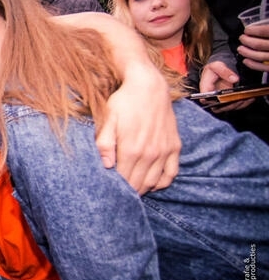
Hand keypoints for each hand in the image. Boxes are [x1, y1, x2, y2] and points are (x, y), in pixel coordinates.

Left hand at [95, 64, 180, 193]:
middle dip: (127, 191)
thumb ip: (104, 144)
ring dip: (142, 189)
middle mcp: (150, 154)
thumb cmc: (124, 101)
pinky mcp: (174, 147)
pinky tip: (152, 183)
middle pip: (137, 184)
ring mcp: (164, 151)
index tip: (107, 190)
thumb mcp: (108, 119)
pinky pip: (171, 174)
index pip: (122, 180)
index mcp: (131, 149)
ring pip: (153, 182)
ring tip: (131, 189)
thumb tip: (106, 166)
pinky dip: (162, 183)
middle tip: (117, 194)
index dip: (115, 188)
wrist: (149, 86)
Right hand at [199, 61, 253, 112]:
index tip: (222, 99)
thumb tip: (234, 79)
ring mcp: (218, 100)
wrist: (219, 69)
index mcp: (205, 88)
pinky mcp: (226, 102)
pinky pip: (233, 106)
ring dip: (236, 105)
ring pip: (226, 108)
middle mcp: (210, 97)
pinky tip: (249, 99)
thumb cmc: (215, 68)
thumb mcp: (217, 66)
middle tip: (239, 99)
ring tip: (246, 99)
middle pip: (216, 107)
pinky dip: (242, 104)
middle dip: (229, 104)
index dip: (212, 101)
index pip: (204, 98)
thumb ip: (225, 71)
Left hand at [238, 23, 268, 71]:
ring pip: (259, 56)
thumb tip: (263, 21)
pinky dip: (252, 65)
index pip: (264, 31)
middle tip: (242, 38)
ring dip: (246, 52)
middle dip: (247, 41)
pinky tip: (246, 61)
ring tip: (240, 49)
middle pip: (259, 44)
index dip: (253, 30)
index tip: (247, 30)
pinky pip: (263, 67)